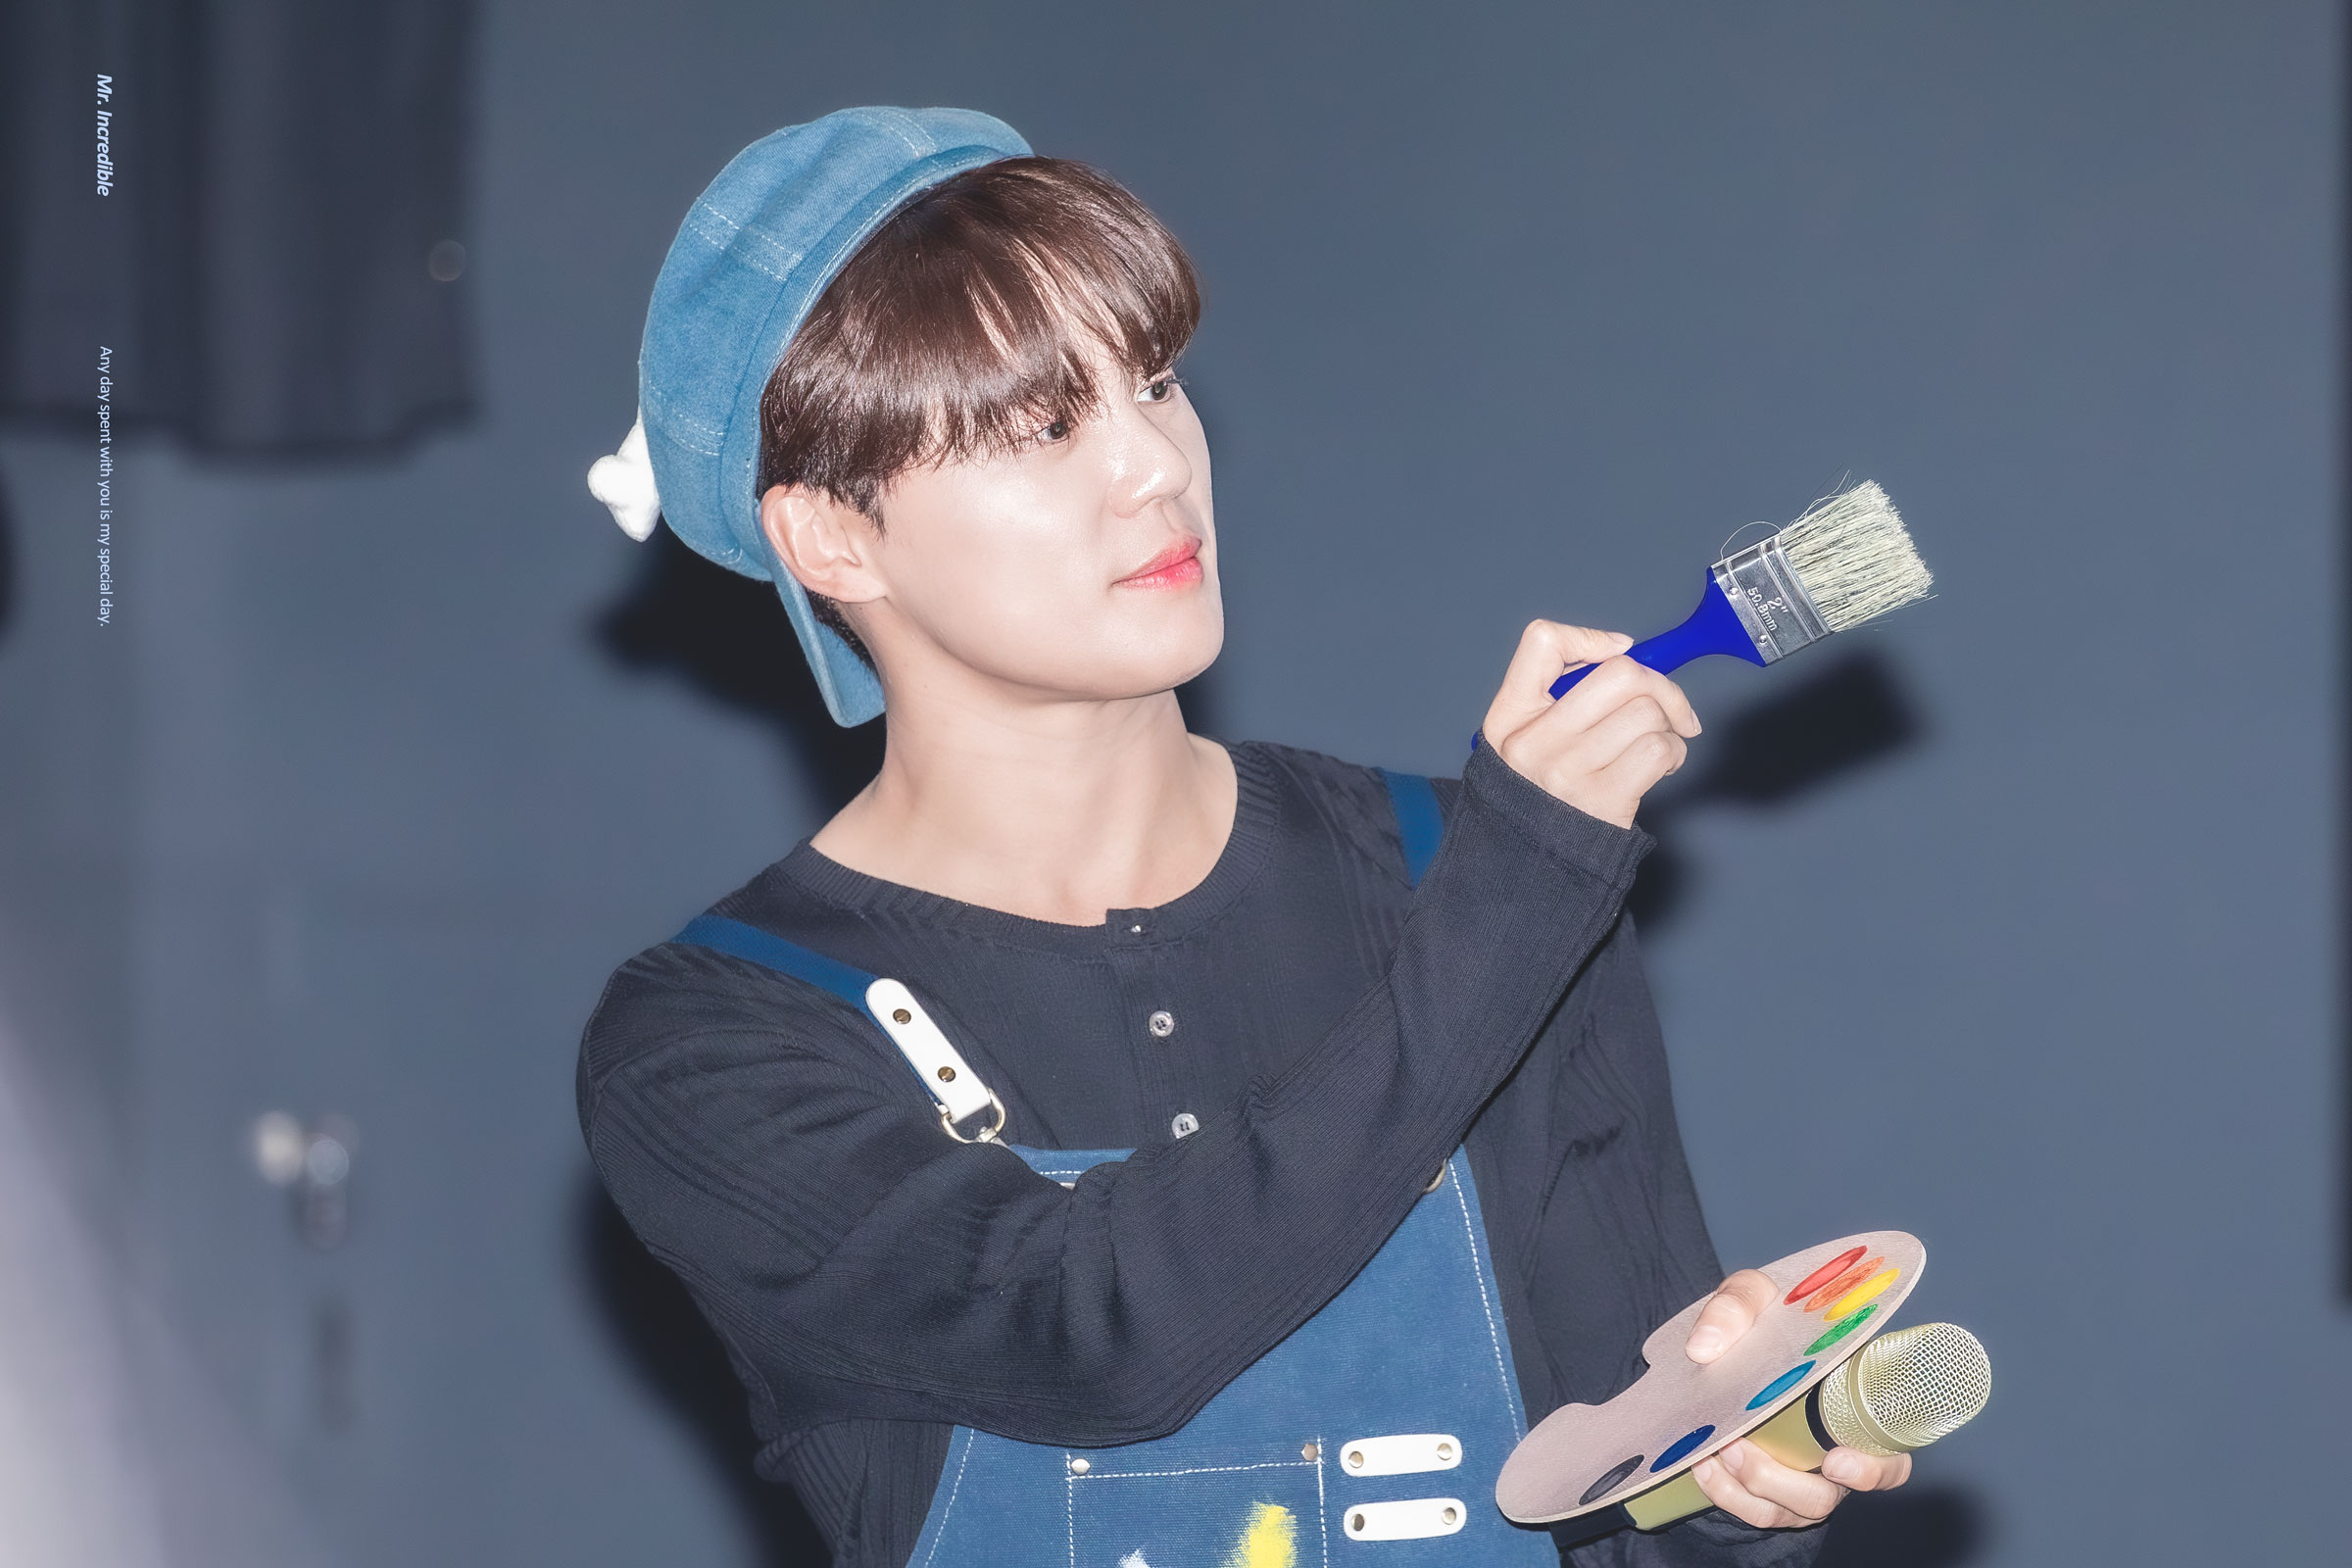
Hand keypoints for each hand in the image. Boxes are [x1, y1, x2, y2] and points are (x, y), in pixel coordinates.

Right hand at [1479, 621, 1700, 828]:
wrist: (1534, 859)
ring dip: (1668, 725)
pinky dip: (1673, 753)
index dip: (1590, 639)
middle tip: (1665, 703)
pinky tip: (1659, 766)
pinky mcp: (1605, 800)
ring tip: (1654, 743)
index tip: (1617, 653)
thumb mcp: (1527, 734)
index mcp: (1509, 716)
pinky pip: (1660, 750)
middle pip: (1620, 675)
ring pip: (1647, 713)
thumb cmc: (1543, 787)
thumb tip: (1623, 649)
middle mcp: (1533, 741)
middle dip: (1659, 684)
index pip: (1542, 643)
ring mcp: (1569, 772)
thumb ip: (1561, 691)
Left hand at [1681, 1270, 1912, 1528]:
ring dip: (1747, 1488)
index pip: (1891, 1460)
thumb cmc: (1759, 1318)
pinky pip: (1753, 1512)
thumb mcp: (1751, 1296)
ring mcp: (1801, 1475)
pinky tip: (1703, 1464)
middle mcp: (1835, 1450)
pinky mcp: (1766, 1489)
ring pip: (1786, 1510)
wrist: (1722, 1339)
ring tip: (1714, 1451)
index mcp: (1854, 1406)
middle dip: (1781, 1483)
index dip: (1873, 1471)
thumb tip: (1706, 1347)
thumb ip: (1736, 1305)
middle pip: (1825, 1497)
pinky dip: (1725, 1494)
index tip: (1836, 1462)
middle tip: (1738, 1448)